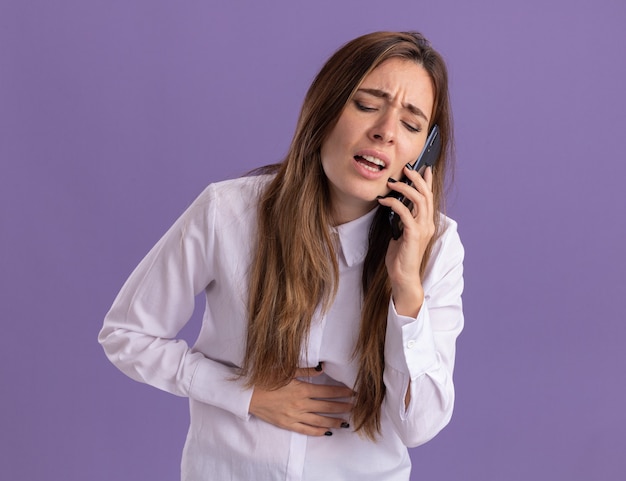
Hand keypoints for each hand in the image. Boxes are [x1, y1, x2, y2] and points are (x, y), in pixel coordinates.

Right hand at [249, 364, 353, 435]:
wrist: (248, 395)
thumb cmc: (266, 379)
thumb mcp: (286, 370)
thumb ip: (305, 370)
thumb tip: (322, 367)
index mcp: (301, 389)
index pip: (327, 392)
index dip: (342, 392)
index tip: (353, 392)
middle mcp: (301, 404)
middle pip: (327, 407)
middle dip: (342, 407)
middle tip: (354, 407)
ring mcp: (294, 416)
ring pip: (319, 420)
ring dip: (334, 421)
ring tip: (345, 421)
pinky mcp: (287, 424)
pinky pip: (306, 430)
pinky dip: (318, 431)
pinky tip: (327, 431)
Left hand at [377, 165, 435, 316]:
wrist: (404, 276)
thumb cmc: (401, 256)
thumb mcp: (402, 233)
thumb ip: (403, 219)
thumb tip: (397, 204)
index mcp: (426, 223)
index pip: (430, 197)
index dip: (428, 181)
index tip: (425, 167)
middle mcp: (427, 224)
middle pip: (426, 194)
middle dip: (416, 179)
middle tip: (405, 169)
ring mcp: (422, 229)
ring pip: (419, 200)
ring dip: (404, 188)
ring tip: (392, 182)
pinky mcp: (413, 235)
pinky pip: (405, 213)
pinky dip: (395, 203)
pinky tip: (384, 200)